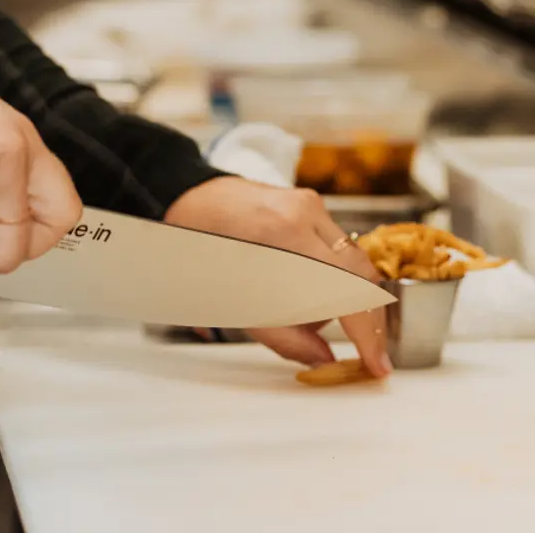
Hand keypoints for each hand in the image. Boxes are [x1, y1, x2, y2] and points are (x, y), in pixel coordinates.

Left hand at [164, 176, 391, 378]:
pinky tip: (308, 290)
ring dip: (346, 296)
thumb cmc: (203, 251)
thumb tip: (327, 361)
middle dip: (367, 318)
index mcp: (282, 236)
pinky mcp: (309, 200)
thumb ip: (286, 339)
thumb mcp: (236, 305)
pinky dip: (333, 275)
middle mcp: (302, 212)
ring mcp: (308, 202)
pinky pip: (336, 245)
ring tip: (313, 316)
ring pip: (352, 261)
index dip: (368, 333)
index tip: (377, 364)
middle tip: (365, 350)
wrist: (186, 201)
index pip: (348, 290)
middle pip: (361, 274)